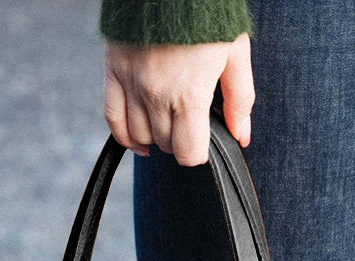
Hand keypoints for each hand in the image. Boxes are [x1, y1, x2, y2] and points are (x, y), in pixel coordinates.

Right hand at [103, 33, 253, 166]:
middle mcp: (157, 94)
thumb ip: (239, 100)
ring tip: (168, 123)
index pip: (188, 153)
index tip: (203, 140)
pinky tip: (138, 140)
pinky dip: (124, 136)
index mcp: (189, 94)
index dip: (198, 152)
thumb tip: (241, 137)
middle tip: (189, 123)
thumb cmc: (207, 13)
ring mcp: (132, 84)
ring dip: (155, 137)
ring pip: (139, 136)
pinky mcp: (114, 70)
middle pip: (166, 145)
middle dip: (180, 140)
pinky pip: (112, 118)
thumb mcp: (235, 54)